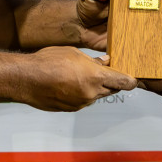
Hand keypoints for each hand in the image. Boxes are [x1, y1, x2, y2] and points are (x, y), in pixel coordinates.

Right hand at [19, 46, 135, 111]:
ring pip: (96, 95)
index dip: (131, 81)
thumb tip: (105, 62)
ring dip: (94, 87)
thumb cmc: (48, 62)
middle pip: (110, 89)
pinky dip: (82, 93)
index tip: (134, 80)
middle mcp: (91, 93)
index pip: (123, 82)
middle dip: (110, 81)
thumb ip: (93, 60)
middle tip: (105, 72)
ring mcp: (81, 103)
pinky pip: (83, 100)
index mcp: (95, 77)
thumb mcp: (74, 53)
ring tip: (79, 75)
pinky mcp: (71, 109)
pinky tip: (69, 83)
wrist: (27, 79)